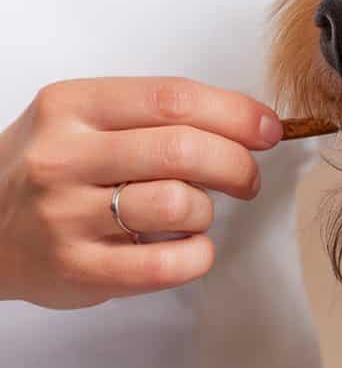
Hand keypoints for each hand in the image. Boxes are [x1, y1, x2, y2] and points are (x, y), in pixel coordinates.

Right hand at [0, 77, 283, 308]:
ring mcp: (67, 216)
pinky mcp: (78, 269)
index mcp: (71, 107)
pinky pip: (166, 265)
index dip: (235, 114)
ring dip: (207, 210)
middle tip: (247, 178)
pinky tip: (189, 248)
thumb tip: (245, 124)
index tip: (267, 129)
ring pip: (177, 204)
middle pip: (182, 149)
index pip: (173, 99)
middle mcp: (64, 157)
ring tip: (196, 213)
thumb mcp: (80, 120)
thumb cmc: (48, 169)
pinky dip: (197, 255)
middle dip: (236, 163)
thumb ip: (150, 115)